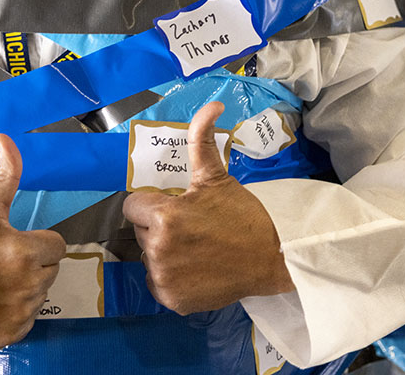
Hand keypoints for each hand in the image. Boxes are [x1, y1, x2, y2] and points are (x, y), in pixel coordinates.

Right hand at [0, 134, 65, 346]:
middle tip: (1, 261)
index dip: (36, 242)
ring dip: (25, 287)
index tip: (12, 243)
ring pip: (41, 294)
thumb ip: (5, 174)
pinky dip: (15, 312)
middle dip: (32, 263)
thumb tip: (5, 139)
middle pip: (51, 270)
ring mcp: (19, 312)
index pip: (57, 245)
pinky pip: (28, 319)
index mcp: (23, 251)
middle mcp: (26, 284)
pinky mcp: (10, 332)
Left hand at [122, 101, 293, 313]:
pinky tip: (195, 269)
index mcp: (163, 217)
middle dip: (159, 227)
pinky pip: (158, 283)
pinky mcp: (171, 300)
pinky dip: (172, 278)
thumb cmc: (242, 216)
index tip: (174, 208)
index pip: (133, 207)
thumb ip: (202, 139)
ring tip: (195, 248)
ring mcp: (163, 277)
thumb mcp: (216, 176)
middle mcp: (157, 249)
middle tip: (191, 227)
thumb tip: (212, 104)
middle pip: (141, 232)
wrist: (271, 259)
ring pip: (148, 257)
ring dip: (164, 252)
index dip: (152, 204)